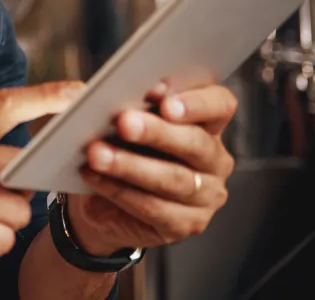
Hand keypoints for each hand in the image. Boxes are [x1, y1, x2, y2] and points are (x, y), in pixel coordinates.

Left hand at [67, 83, 237, 255]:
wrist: (96, 199)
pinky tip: (94, 177)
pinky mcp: (186, 223)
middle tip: (124, 122)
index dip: (196, 101)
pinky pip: (156, 208)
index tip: (163, 99)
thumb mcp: (108, 115)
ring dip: (131, 165)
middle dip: (157, 132)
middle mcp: (213, 158)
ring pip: (174, 179)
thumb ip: (110, 99)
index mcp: (204, 121)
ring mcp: (206, 194)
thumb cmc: (111, 145)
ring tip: (97, 153)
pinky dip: (120, 191)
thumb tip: (96, 92)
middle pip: (195, 142)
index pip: (220, 104)